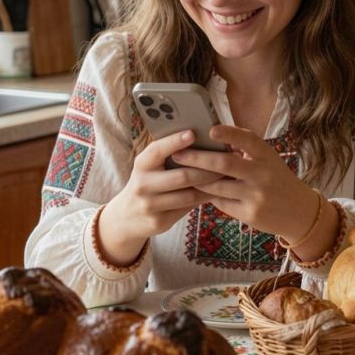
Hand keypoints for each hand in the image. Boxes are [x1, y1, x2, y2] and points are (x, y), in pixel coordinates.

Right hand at [98, 130, 223, 264]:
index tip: (193, 133)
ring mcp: (150, 205)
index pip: (157, 150)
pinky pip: (188, 209)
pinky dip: (204, 199)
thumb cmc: (148, 183)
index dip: (175, 141)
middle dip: (207, 168)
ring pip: (189, 195)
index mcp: (141, 165)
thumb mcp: (149, 167)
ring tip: (227, 176)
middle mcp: (142, 185)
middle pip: (182, 176)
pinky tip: (217, 192)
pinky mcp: (159, 222)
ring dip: (211, 185)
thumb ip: (168, 156)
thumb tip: (201, 140)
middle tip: (227, 160)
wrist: (127, 216)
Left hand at [170, 124, 320, 241]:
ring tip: (180, 173)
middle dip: (197, 158)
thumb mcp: (268, 160)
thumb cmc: (276, 179)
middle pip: (224, 164)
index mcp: (267, 156)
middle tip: (177, 154)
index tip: (210, 129)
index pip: (248, 140)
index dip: (229, 133)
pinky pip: (222, 203)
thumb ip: (245, 150)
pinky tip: (197, 191)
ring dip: (197, 180)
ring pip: (217, 187)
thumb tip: (211, 136)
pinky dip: (208, 196)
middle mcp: (263, 175)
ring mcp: (256, 196)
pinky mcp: (250, 214)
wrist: (299, 212)